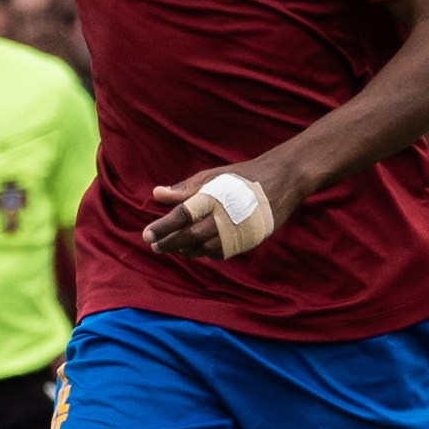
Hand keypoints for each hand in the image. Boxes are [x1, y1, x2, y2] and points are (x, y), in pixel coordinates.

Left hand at [141, 154, 296, 261]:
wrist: (282, 182)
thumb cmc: (243, 176)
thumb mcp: (213, 175)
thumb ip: (185, 188)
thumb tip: (158, 193)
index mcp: (213, 198)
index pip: (181, 216)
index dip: (162, 227)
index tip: (146, 234)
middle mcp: (223, 218)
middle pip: (189, 237)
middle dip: (169, 243)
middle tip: (154, 245)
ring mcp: (236, 232)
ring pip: (203, 249)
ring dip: (186, 249)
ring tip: (173, 246)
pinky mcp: (246, 241)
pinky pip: (220, 253)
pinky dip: (205, 252)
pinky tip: (197, 248)